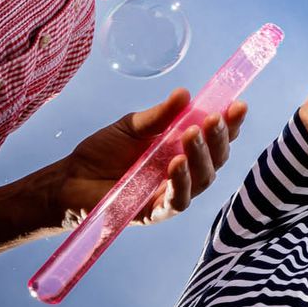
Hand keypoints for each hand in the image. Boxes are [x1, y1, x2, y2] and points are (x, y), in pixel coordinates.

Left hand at [48, 92, 248, 228]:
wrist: (69, 179)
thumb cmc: (102, 152)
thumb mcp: (132, 126)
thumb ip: (159, 115)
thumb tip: (185, 94)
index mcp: (183, 150)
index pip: (215, 139)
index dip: (230, 125)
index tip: (238, 105)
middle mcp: (184, 173)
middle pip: (216, 160)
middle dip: (219, 138)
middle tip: (214, 119)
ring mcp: (171, 194)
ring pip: (202, 180)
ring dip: (201, 157)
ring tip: (193, 134)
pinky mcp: (155, 212)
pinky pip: (177, 201)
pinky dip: (181, 182)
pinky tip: (177, 163)